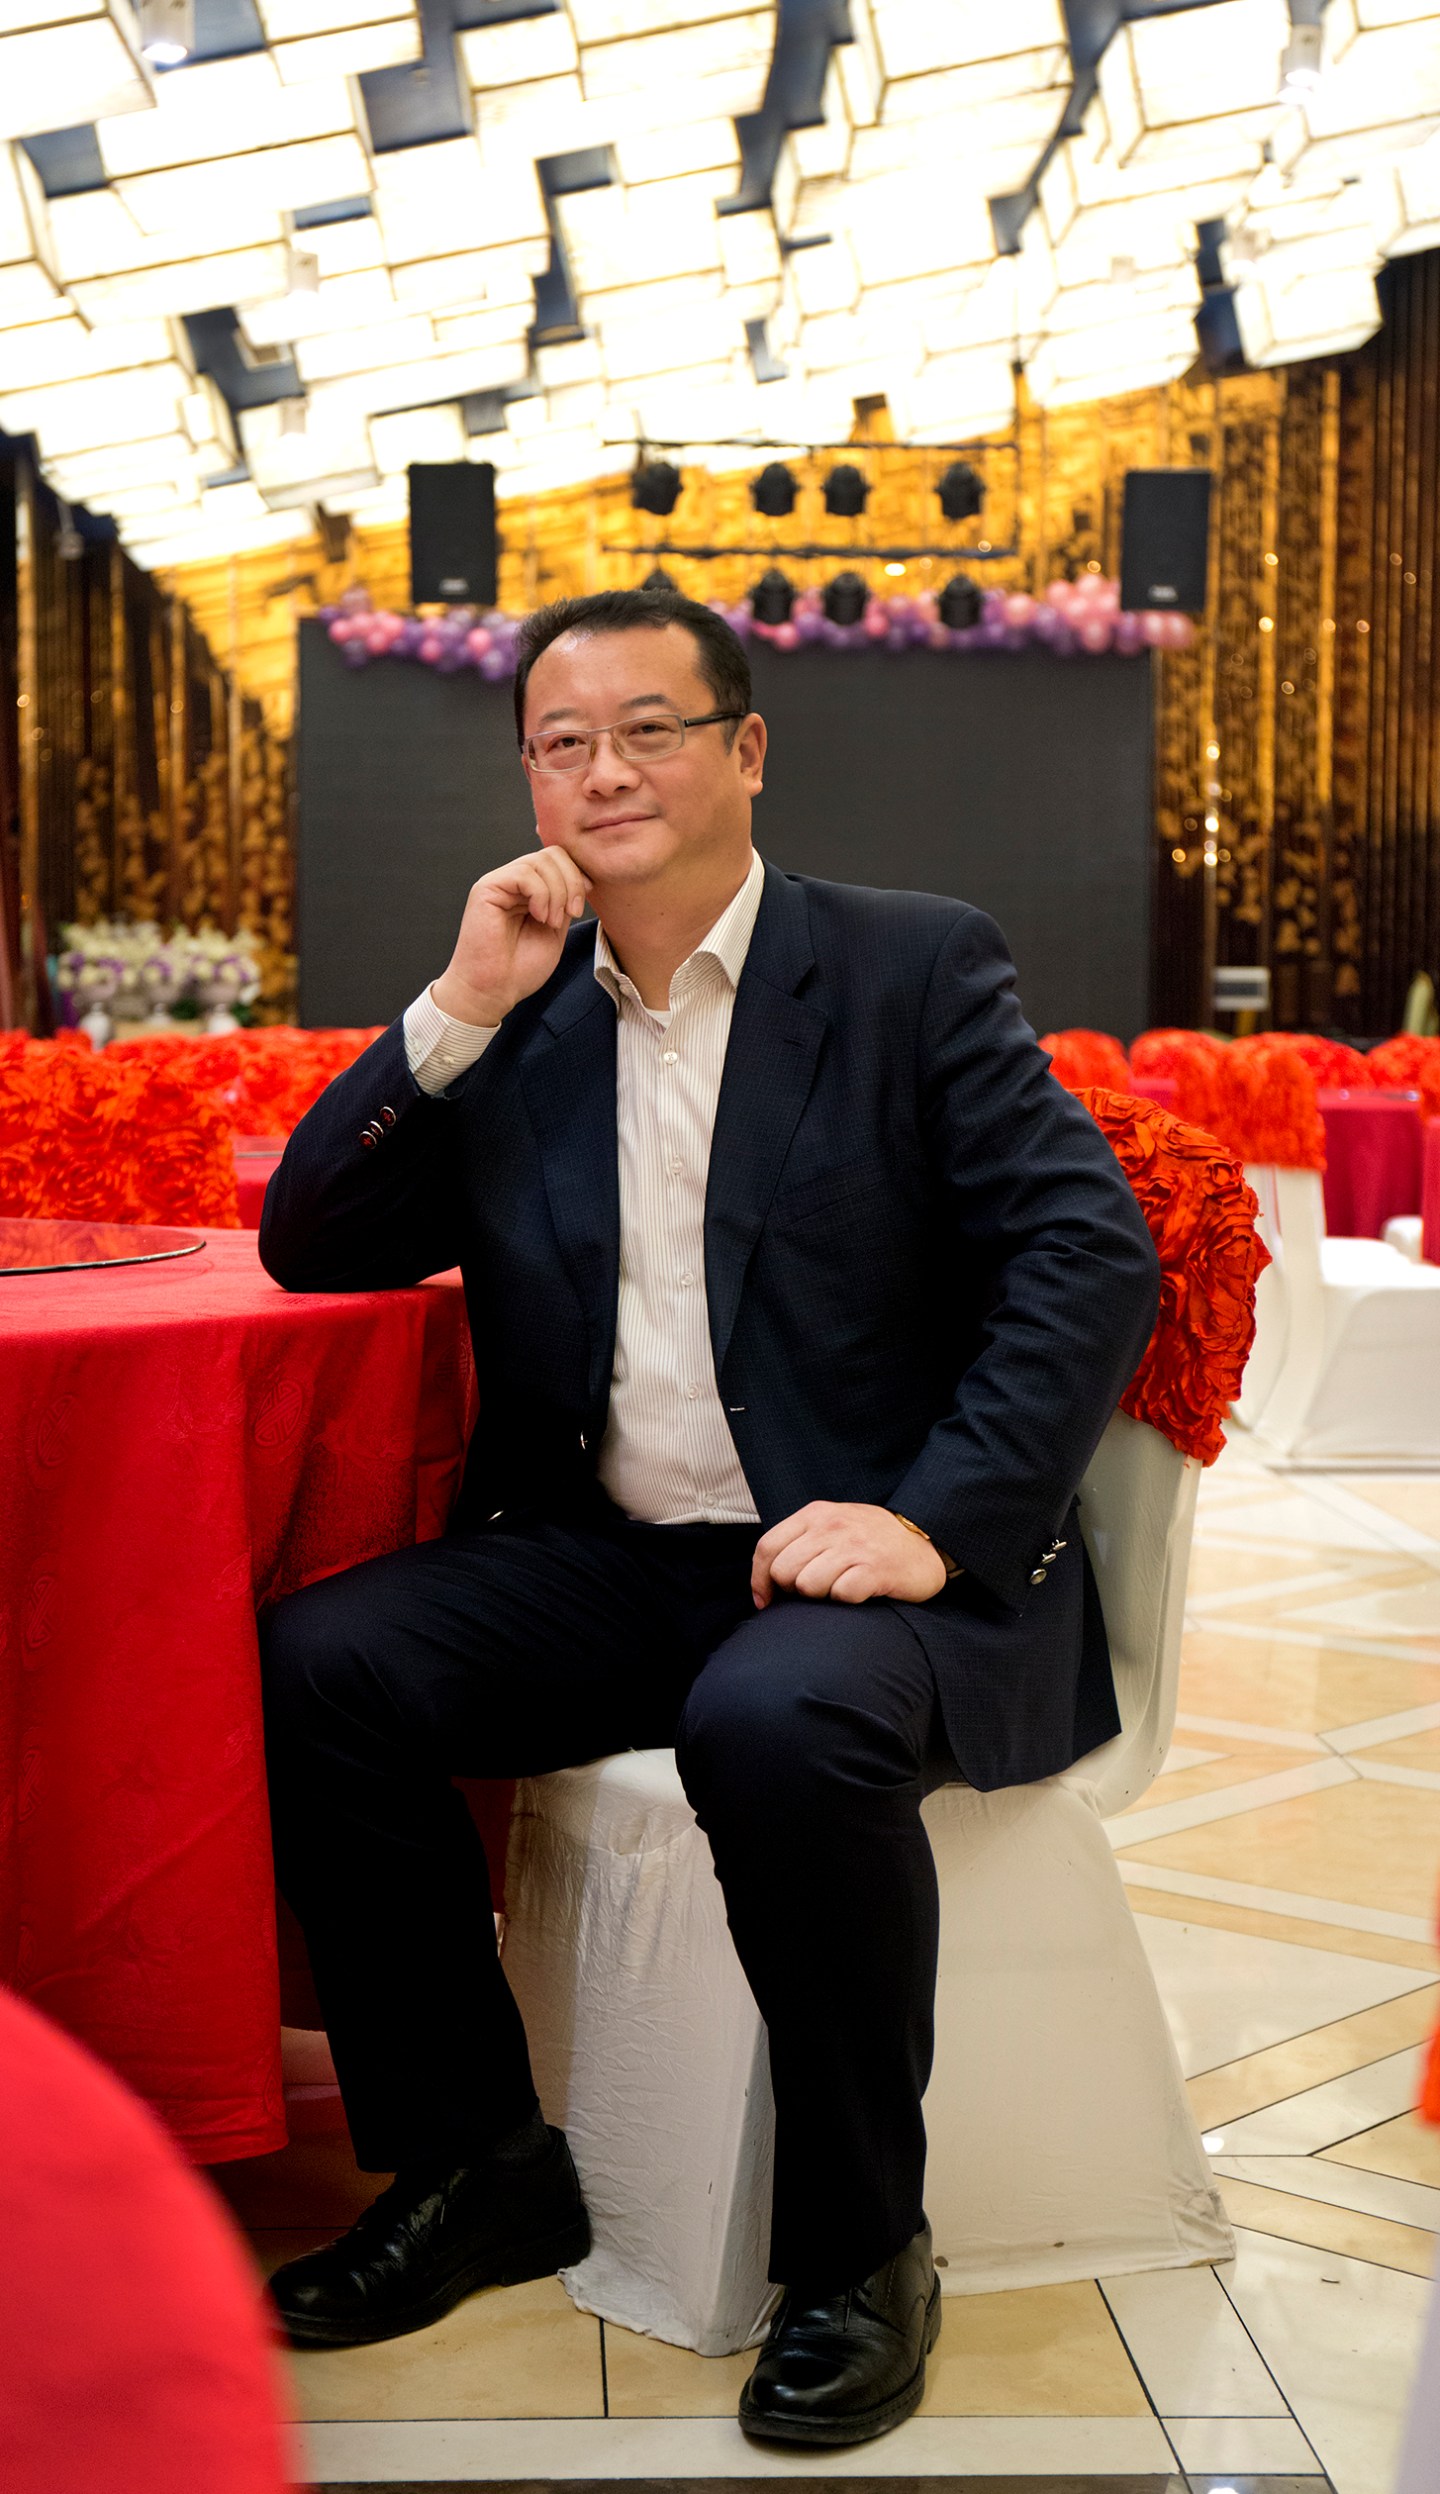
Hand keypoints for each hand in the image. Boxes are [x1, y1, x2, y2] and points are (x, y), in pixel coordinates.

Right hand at [431, 846, 591, 1027]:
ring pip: (541, 861)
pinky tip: (538, 917)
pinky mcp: (486, 888)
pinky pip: (524, 874)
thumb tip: (582, 878)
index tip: (580, 906)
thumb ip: (564, 902)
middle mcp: (513, 882)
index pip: (558, 859)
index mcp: (529, 890)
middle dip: (571, 882)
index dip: (577, 876)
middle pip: (553, 854)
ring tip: (550, 921)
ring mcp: (499, 882)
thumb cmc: (520, 969)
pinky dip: (541, 895)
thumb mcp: (555, 930)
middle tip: (571, 913)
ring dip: (557, 892)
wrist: (493, 991)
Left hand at [751, 1502, 947, 1608]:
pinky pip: (841, 1594)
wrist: (924, 1542)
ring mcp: (855, 1547)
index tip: (766, 1600)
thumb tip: (765, 1582)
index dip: (759, 1580)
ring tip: (840, 1587)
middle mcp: (832, 1526)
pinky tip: (859, 1591)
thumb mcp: (831, 1526)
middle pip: (783, 1571)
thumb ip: (799, 1542)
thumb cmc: (870, 1540)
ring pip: (808, 1585)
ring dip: (821, 1595)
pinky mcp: (876, 1569)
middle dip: (793, 1589)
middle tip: (815, 1589)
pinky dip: (846, 1599)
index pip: (767, 1547)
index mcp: (815, 1514)